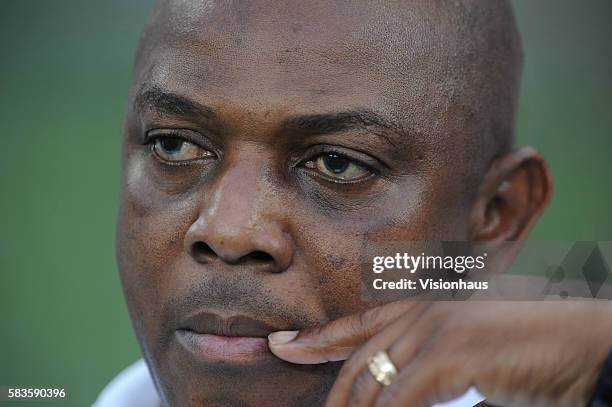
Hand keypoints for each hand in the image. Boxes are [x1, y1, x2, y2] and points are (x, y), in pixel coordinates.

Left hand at [268, 301, 611, 406]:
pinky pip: (396, 399)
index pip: (356, 326)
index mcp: (422, 310)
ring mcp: (431, 330)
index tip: (282, 345)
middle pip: (356, 364)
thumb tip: (395, 396)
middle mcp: (419, 314)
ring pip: (369, 384)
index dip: (316, 337)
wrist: (582, 346)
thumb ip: (428, 378)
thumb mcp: (466, 363)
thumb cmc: (530, 355)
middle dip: (334, 399)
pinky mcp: (446, 354)